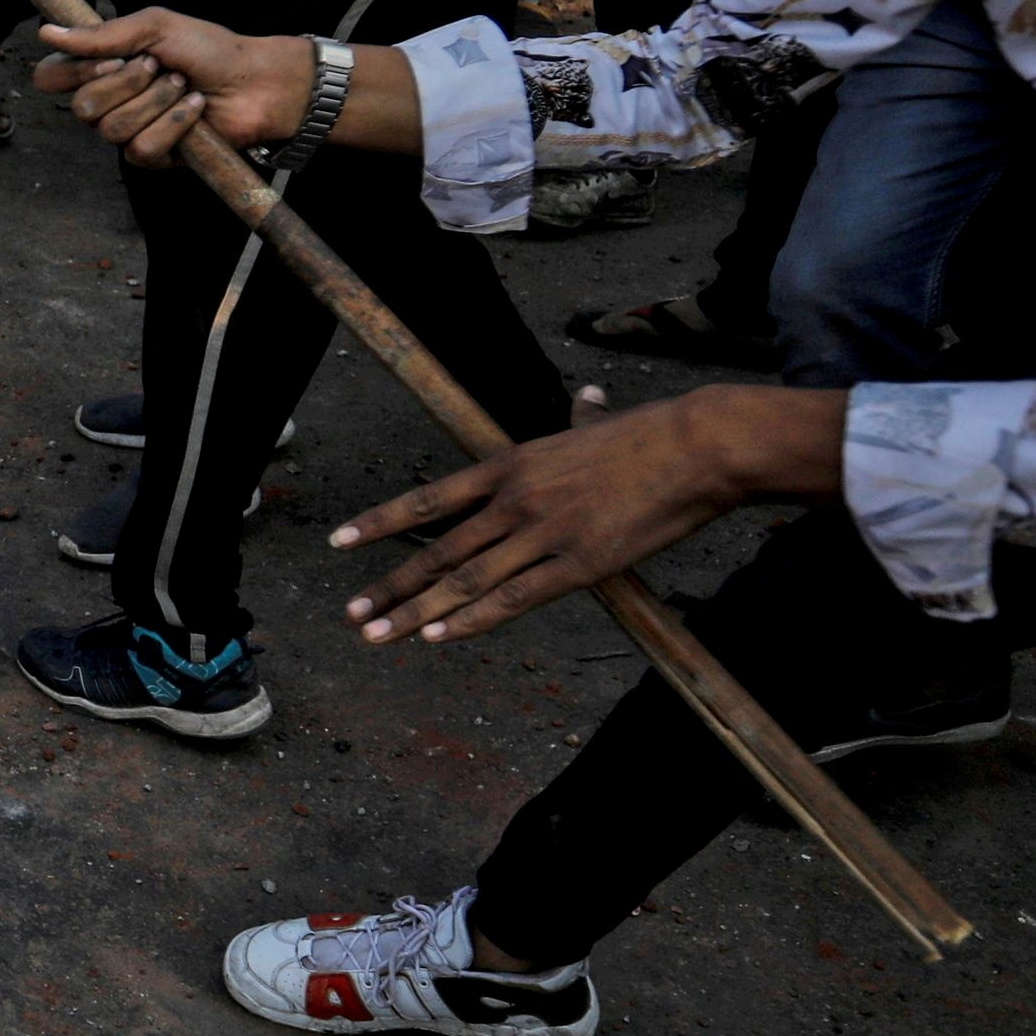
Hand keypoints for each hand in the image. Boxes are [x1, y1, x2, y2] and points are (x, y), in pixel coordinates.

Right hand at [31, 11, 319, 163]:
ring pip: (113, 129)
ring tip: (184, 87)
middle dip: (128, 84)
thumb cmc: (207, 48)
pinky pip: (141, 149)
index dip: (74, 73)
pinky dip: (174, 125)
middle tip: (159, 68)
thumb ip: (101, 35)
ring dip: (157, 102)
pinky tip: (195, 111)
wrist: (254, 81)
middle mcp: (108, 100)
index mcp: (101, 67)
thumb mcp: (155, 27)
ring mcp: (128, 130)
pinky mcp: (152, 156)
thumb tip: (47, 31)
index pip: (51, 78)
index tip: (111, 59)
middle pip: (82, 107)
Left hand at [328, 385, 845, 644]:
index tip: (338, 542)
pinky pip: (513, 599)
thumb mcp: (593, 426)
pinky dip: (471, 621)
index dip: (379, 522)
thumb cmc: (651, 436)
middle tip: (351, 614)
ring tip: (379, 636)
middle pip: (438, 550)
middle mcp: (514, 500)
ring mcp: (543, 534)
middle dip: (390, 586)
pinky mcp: (580, 565)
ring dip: (416, 613)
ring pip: (465, 580)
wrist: (697, 448)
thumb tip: (588, 398)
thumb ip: (579, 420)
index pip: (427, 500)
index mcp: (508, 465)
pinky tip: (438, 637)